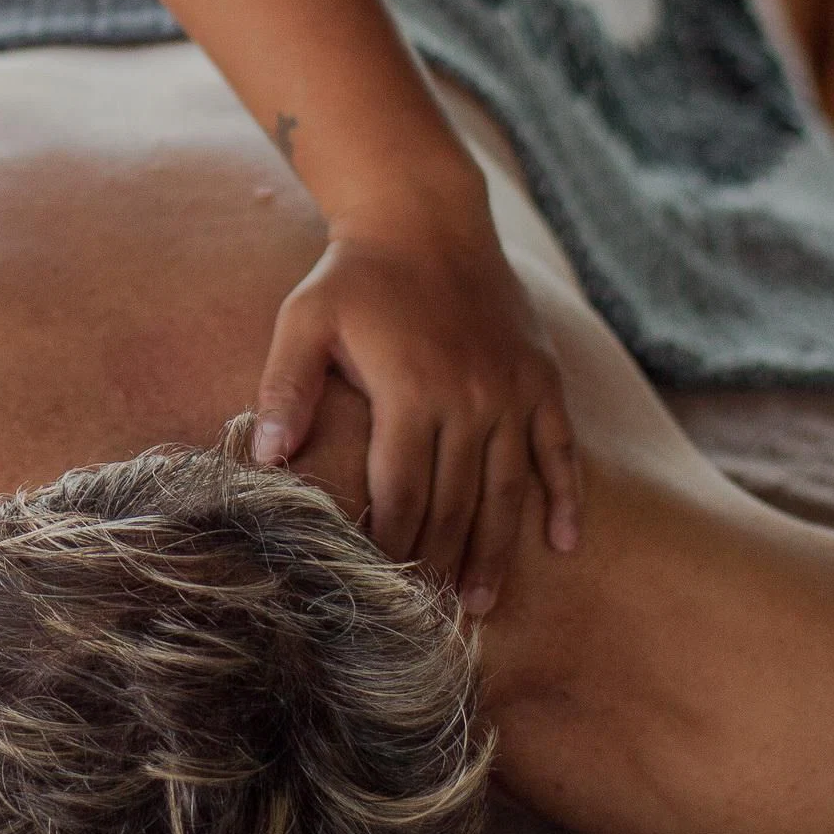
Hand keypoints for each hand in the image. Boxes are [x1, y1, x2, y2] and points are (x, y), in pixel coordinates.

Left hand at [251, 194, 581, 615]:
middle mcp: (469, 398)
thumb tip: (267, 459)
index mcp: (410, 391)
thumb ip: (285, 388)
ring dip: (497, 551)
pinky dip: (566, 496)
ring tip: (481, 603)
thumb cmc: (355, 275)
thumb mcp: (305, 320)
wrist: (426, 216)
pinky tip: (566, 542)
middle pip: (454, 503)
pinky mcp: (541, 378)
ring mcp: (512, 390)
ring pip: (507, 489)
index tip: (378, 589)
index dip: (389, 546)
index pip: (400, 494)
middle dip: (438, 564)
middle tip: (429, 617)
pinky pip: (560, 448)